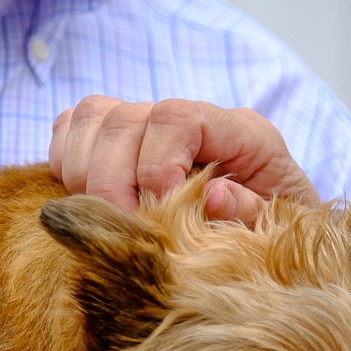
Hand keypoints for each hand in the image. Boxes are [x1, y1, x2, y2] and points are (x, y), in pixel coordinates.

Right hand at [49, 97, 319, 224]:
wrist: (273, 233)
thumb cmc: (280, 231)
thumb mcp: (282, 228)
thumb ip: (251, 212)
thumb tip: (214, 196)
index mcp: (243, 132)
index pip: (179, 118)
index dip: (156, 164)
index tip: (157, 212)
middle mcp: (193, 117)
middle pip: (124, 118)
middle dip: (112, 181)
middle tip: (124, 231)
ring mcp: (153, 122)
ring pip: (92, 119)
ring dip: (85, 173)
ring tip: (107, 219)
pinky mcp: (122, 138)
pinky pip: (73, 129)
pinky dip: (69, 164)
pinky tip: (90, 202)